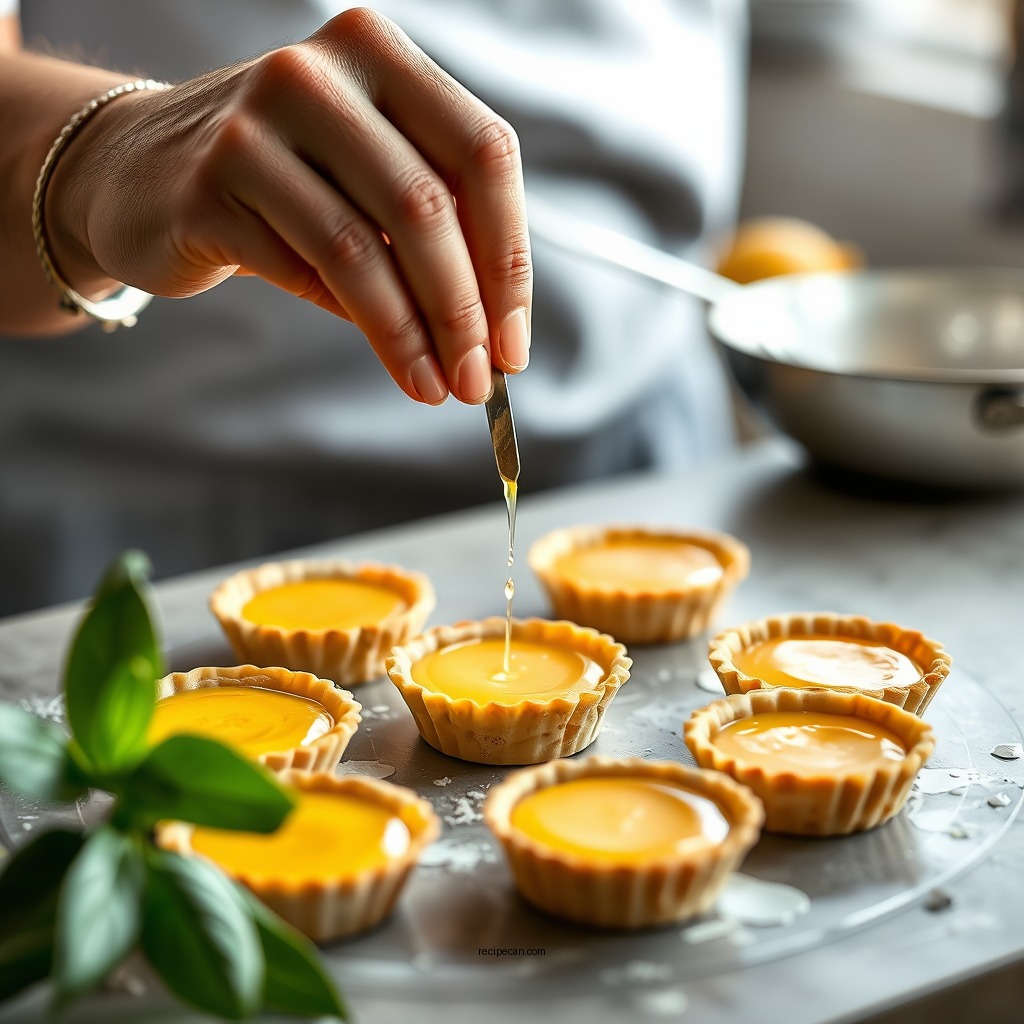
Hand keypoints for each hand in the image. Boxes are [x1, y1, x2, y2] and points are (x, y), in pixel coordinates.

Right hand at [49, 7, 531, 403]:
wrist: (139, 168)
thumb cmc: (282, 178)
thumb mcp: (368, 173)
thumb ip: (434, 223)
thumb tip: (496, 329)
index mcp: (379, 53)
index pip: (482, 154)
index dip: (508, 259)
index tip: (514, 339)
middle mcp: (318, 73)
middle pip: (428, 207)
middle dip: (463, 311)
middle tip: (477, 381)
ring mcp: (254, 124)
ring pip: (364, 248)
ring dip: (410, 335)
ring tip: (436, 386)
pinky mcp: (208, 185)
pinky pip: (305, 270)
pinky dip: (356, 322)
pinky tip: (386, 354)